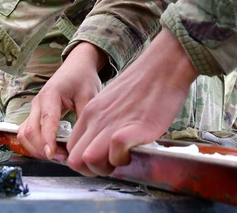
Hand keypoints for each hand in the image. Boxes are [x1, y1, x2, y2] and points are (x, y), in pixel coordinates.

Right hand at [17, 42, 104, 159]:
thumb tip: (80, 142)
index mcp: (51, 94)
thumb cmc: (83, 79)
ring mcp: (34, 108)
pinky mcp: (34, 114)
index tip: (53, 155)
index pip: (46, 121)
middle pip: (29, 130)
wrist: (76, 66)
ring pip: (24, 134)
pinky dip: (33, 144)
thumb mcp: (89, 96)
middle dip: (42, 148)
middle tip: (62, 158)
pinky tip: (49, 150)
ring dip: (36, 148)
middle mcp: (37, 102)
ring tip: (56, 156)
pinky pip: (26, 132)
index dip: (47, 140)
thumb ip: (83, 117)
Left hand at [66, 29, 197, 176]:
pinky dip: (123, 160)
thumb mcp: (113, 101)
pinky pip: (115, 155)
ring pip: (88, 160)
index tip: (103, 159)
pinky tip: (134, 150)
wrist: (164, 66)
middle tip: (113, 163)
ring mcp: (111, 123)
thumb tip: (105, 142)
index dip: (85, 161)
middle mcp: (95, 119)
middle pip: (75, 160)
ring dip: (106, 167)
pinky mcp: (131, 129)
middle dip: (93, 170)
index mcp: (90, 112)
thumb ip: (104, 120)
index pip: (71, 149)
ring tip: (124, 158)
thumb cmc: (145, 84)